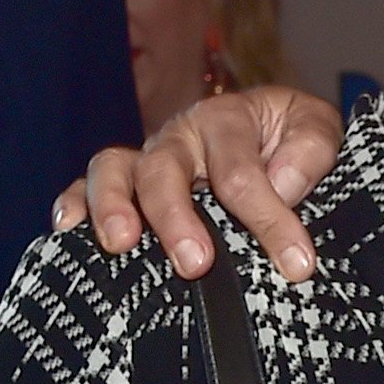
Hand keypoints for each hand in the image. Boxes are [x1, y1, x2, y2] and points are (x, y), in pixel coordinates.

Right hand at [49, 87, 342, 282]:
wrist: (275, 136)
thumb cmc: (293, 141)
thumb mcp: (316, 130)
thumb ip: (310, 149)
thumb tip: (284, 182)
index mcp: (227, 120)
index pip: (241, 172)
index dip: (268, 218)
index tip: (296, 263)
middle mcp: (179, 138)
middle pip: (164, 170)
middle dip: (177, 217)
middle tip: (196, 263)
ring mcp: (146, 160)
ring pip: (113, 171)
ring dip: (113, 206)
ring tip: (121, 243)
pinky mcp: (126, 187)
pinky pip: (83, 187)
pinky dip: (72, 204)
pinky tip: (68, 231)